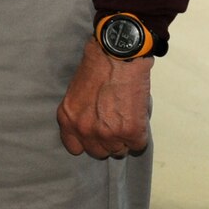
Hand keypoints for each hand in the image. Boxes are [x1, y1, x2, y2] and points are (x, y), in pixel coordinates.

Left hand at [57, 38, 152, 158]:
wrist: (117, 56)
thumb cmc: (97, 68)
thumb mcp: (76, 94)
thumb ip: (80, 113)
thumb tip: (93, 125)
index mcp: (67, 120)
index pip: (75, 148)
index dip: (88, 142)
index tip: (96, 135)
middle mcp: (84, 130)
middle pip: (99, 152)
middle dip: (108, 141)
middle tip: (115, 124)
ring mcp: (107, 133)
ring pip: (119, 151)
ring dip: (124, 139)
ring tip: (127, 119)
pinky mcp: (130, 131)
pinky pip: (138, 145)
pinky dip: (140, 135)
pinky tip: (137, 118)